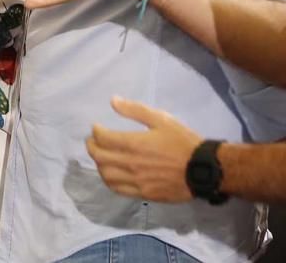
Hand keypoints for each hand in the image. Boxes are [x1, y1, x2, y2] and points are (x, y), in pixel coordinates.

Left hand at [85, 97, 201, 202]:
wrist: (204, 169)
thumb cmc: (183, 142)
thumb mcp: (162, 119)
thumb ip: (135, 110)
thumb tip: (113, 101)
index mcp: (134, 144)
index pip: (102, 138)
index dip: (95, 131)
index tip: (96, 127)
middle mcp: (131, 164)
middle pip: (99, 157)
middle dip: (92, 146)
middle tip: (93, 141)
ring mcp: (137, 181)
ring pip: (106, 175)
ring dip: (99, 164)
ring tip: (102, 157)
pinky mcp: (144, 194)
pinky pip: (118, 189)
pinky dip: (109, 180)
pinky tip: (112, 174)